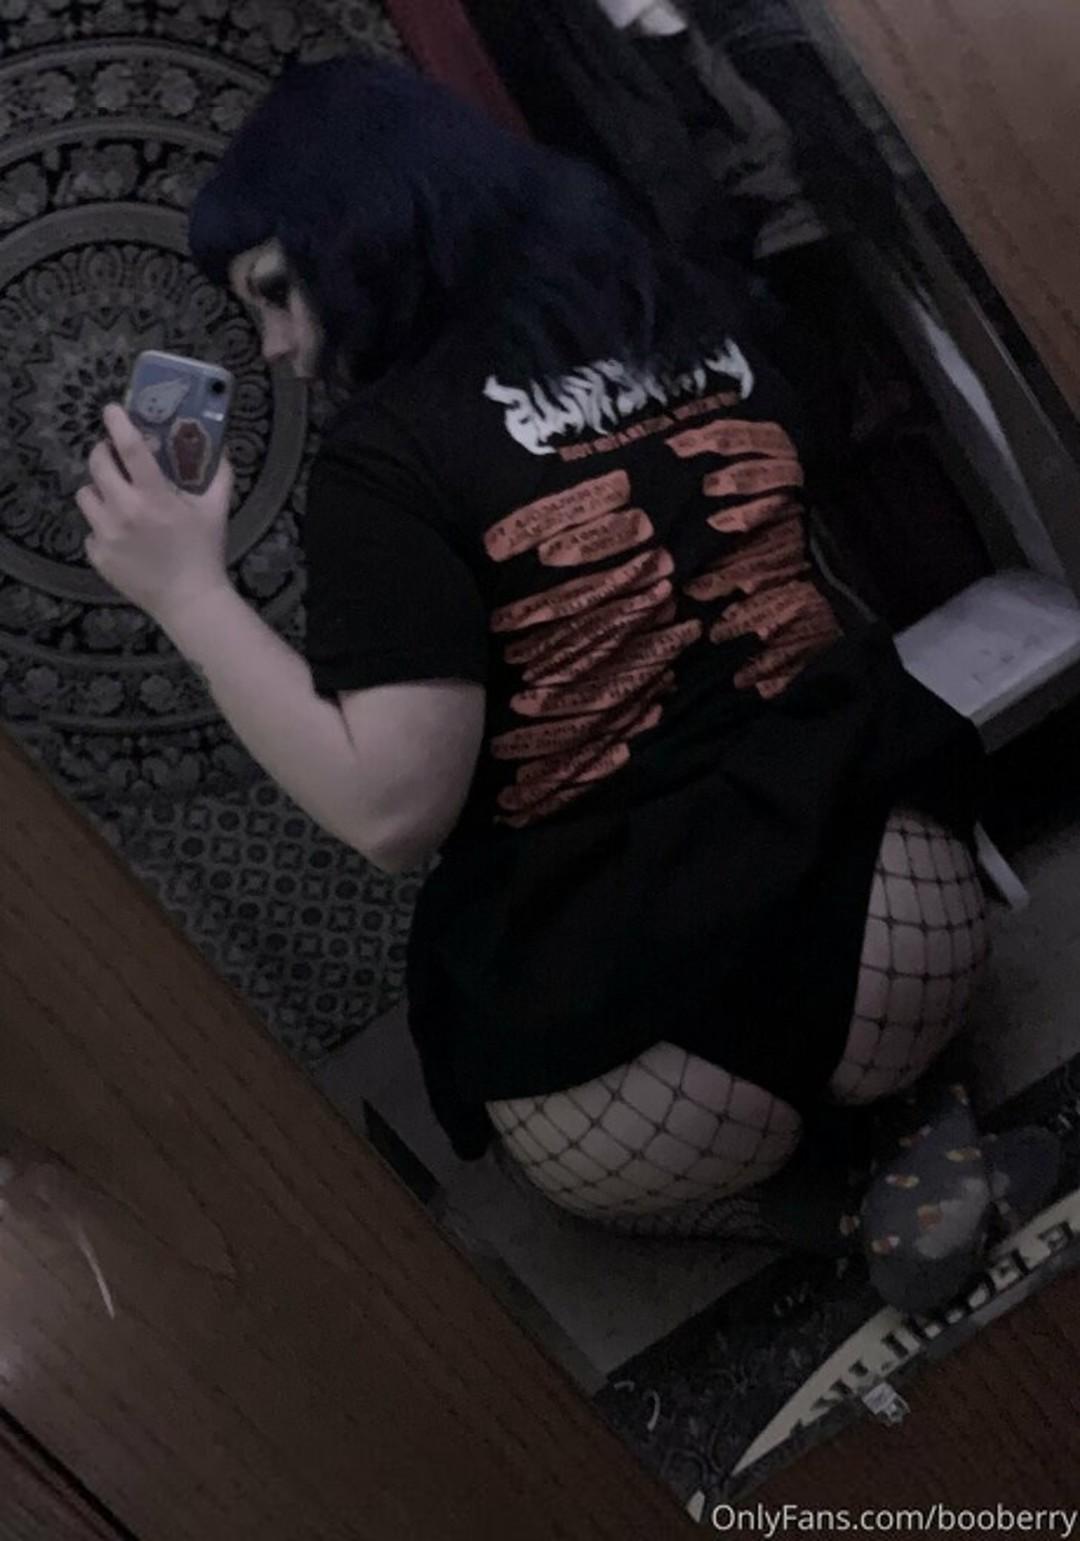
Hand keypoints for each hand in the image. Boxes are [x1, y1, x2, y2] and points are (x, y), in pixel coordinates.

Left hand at [77, 403, 233, 625]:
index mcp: (154, 496)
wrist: (189, 601)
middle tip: (113, 456)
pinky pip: (91, 529)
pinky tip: (123, 537)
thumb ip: (219, 474)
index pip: (129, 447)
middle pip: (97, 464)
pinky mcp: (97, 554)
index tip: (111, 409)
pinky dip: (103, 527)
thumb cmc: (204, 552)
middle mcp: (124, 511)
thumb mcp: (216, 510)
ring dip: (99, 490)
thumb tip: (221, 446)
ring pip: (86, 494)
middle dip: (103, 452)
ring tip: (117, 499)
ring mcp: (106, 534)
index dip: (117, 422)